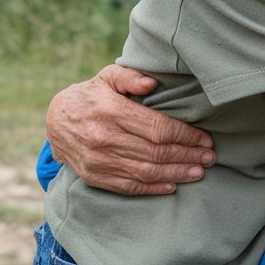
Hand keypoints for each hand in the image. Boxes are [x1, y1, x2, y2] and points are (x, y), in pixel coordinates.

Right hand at [46, 65, 215, 195]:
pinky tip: (173, 185)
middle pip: (156, 151)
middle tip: (209, 158)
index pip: (158, 128)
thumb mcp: (108, 76)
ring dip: (176, 173)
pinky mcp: (94, 176)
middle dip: (187, 155)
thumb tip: (152, 84)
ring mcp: (98, 160)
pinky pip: (128, 186)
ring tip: (199, 172)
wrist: (55, 120)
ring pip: (146, 171)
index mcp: (111, 111)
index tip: (205, 139)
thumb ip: (130, 77)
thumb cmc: (91, 95)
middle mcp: (104, 138)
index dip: (185, 135)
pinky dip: (153, 188)